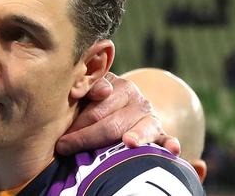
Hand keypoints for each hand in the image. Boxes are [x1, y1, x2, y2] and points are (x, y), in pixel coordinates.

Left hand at [56, 72, 179, 155]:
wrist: (123, 107)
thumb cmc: (96, 102)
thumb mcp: (89, 92)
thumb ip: (87, 88)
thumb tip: (92, 90)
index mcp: (117, 84)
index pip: (96, 107)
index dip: (78, 124)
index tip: (61, 140)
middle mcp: (136, 98)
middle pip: (112, 123)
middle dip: (87, 138)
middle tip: (65, 149)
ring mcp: (148, 116)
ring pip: (138, 129)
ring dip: (135, 137)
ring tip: (128, 142)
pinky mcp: (159, 132)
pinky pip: (166, 138)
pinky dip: (170, 144)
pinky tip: (172, 149)